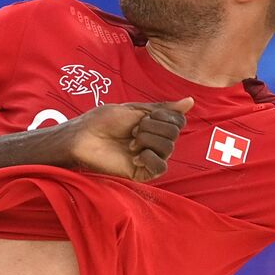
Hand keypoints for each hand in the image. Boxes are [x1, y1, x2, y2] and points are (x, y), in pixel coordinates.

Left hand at [65, 97, 193, 181]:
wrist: (84, 136)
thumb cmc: (103, 121)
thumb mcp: (135, 109)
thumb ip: (163, 108)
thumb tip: (191, 101)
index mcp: (155, 128)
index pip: (178, 122)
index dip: (162, 116)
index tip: (141, 117)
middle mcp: (155, 144)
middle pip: (174, 134)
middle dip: (151, 127)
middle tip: (131, 131)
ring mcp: (149, 159)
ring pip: (168, 148)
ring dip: (146, 140)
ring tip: (129, 142)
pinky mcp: (141, 173)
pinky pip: (161, 167)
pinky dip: (149, 158)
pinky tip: (135, 157)